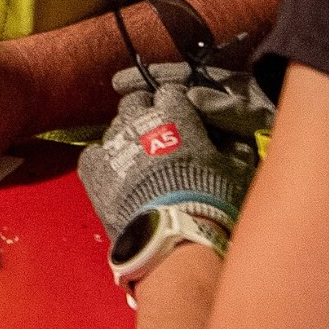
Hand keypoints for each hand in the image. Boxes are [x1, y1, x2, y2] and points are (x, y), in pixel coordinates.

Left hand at [78, 64, 254, 284]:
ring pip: (115, 127)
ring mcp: (114, 144)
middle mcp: (140, 121)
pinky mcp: (94, 170)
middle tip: (158, 138)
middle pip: (135, 103)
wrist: (173, 235)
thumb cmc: (209, 200)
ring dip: (126, 139)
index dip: (175, 106)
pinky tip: (115, 175)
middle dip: (145, 114)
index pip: (169, 92)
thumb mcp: (234, 169)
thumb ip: (231, 146)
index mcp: (174, 114)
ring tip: (139, 163)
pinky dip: (103, 161)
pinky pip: (94, 154)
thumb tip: (233, 140)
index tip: (182, 121)